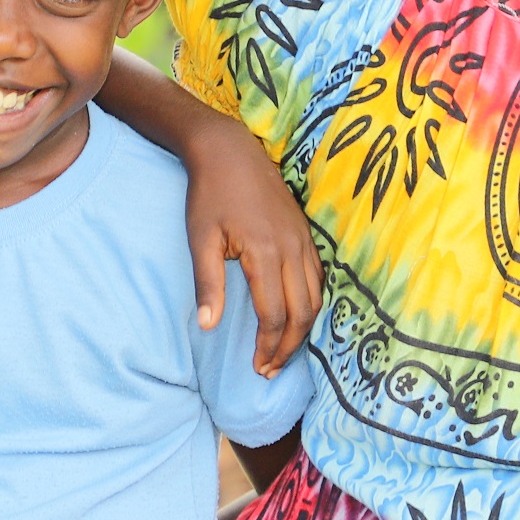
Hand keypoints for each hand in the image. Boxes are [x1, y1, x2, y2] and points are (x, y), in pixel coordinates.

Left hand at [181, 119, 321, 375]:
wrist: (230, 150)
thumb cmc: (209, 194)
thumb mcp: (201, 238)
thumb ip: (207, 284)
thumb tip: (208, 327)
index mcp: (265, 253)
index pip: (275, 314)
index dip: (268, 346)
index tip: (257, 367)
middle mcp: (292, 250)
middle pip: (302, 312)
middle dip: (289, 347)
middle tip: (270, 369)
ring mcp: (303, 241)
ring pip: (315, 297)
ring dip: (303, 329)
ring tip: (283, 351)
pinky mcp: (306, 233)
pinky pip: (318, 277)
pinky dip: (311, 303)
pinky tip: (296, 315)